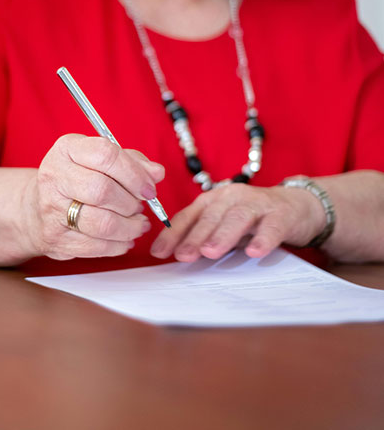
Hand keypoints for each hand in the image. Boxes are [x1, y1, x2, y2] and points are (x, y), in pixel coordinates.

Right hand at [21, 134, 164, 259]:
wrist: (36, 208)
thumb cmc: (76, 180)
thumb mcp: (100, 160)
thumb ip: (131, 162)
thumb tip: (156, 173)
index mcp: (67, 149)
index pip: (105, 155)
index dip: (134, 173)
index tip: (149, 188)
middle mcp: (54, 176)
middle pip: (102, 191)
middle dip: (131, 203)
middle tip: (139, 207)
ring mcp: (51, 209)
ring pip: (102, 223)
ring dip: (129, 227)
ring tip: (137, 224)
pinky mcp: (54, 237)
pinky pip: (96, 246)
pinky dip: (118, 245)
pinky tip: (124, 238)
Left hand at [150, 183, 325, 261]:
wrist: (296, 206)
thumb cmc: (251, 219)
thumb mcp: (223, 226)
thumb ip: (203, 237)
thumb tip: (176, 257)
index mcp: (212, 201)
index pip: (187, 217)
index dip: (173, 234)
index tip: (159, 253)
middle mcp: (231, 197)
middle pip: (210, 217)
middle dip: (194, 237)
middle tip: (183, 256)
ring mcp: (257, 203)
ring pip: (237, 218)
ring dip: (222, 235)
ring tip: (211, 252)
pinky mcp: (281, 214)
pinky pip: (272, 226)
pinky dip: (263, 239)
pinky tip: (255, 252)